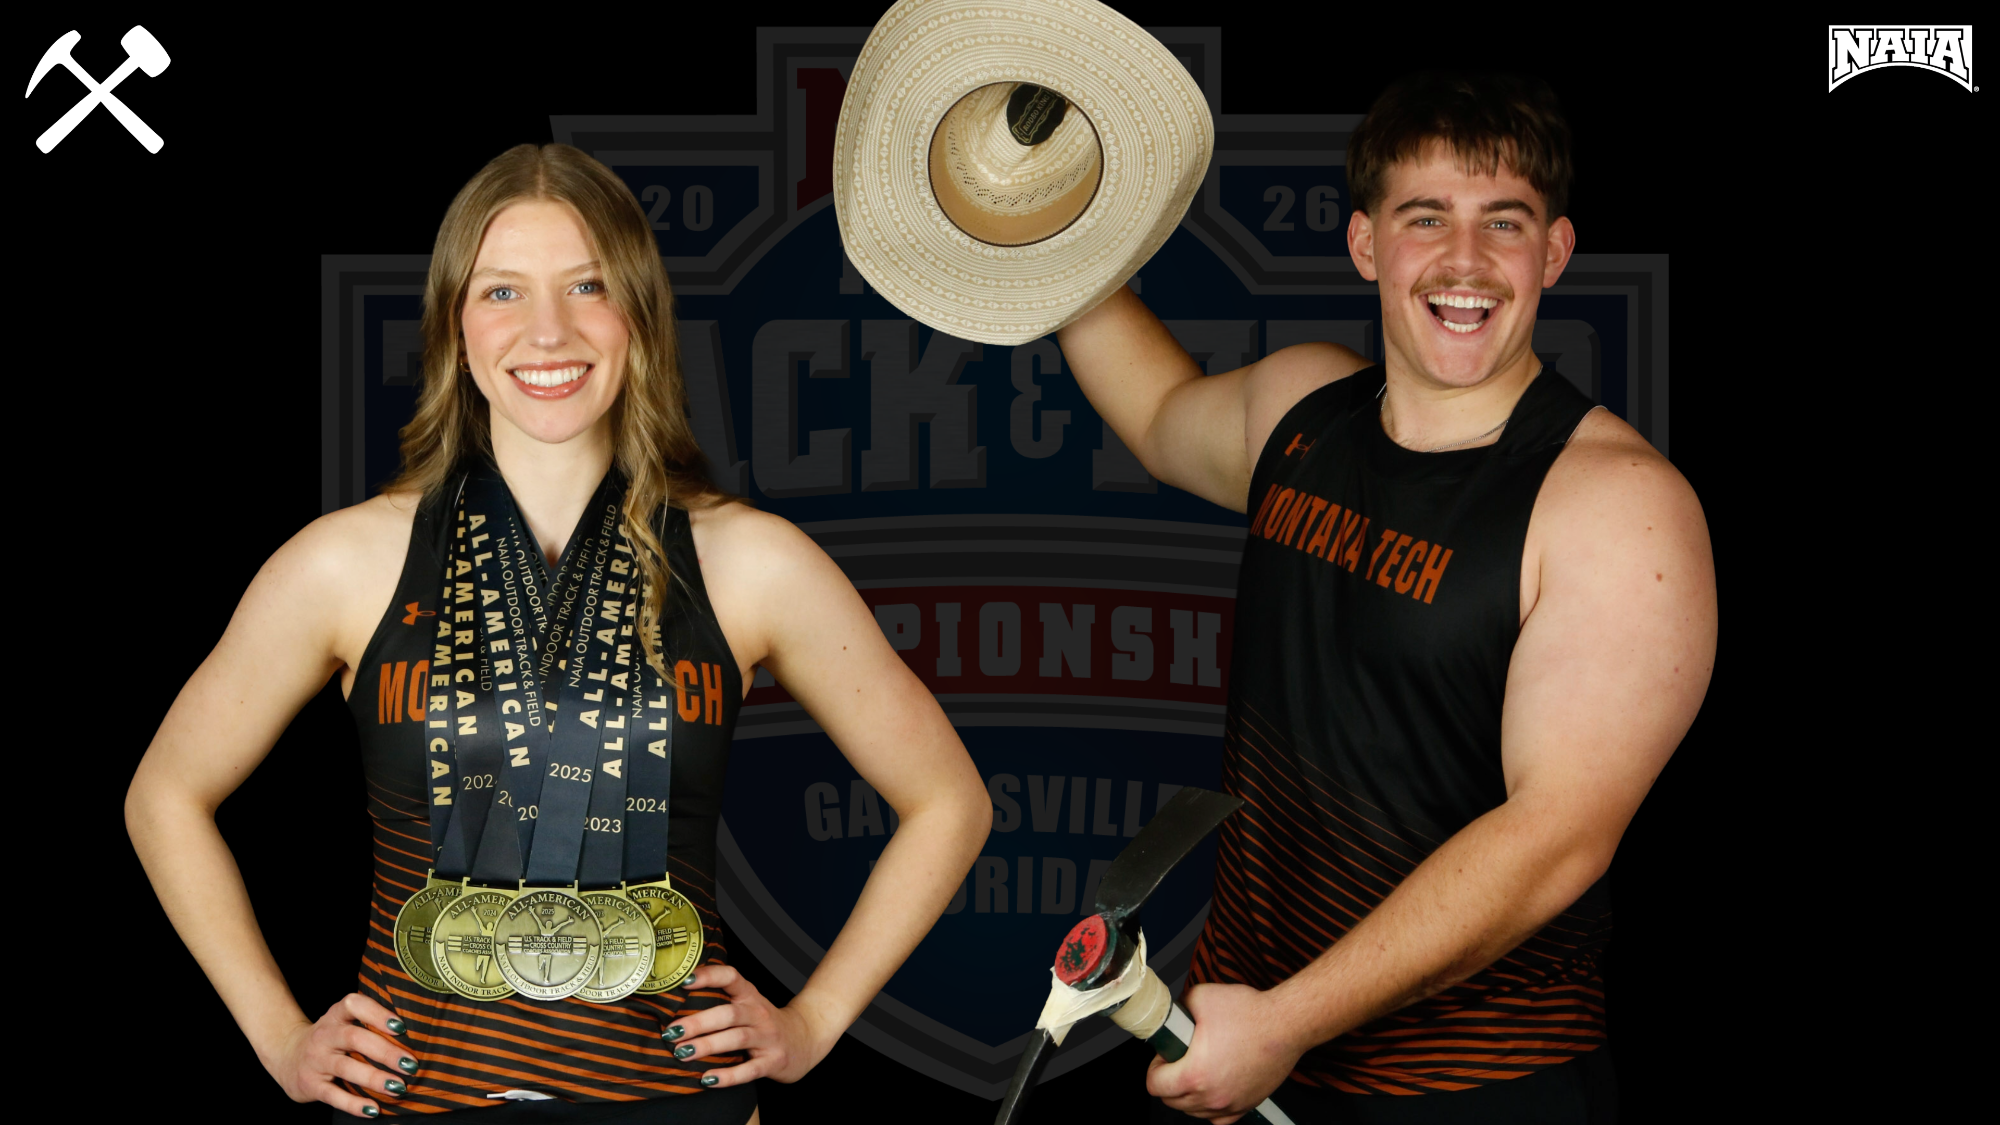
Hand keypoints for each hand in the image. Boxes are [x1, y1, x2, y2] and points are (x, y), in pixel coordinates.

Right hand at [265, 993, 417, 1118]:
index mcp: (335, 1016)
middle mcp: (324, 1035)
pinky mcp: (310, 1085)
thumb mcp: (342, 1023)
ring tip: (398, 1087)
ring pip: (346, 1068)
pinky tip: (374, 1109)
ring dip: (374, 1078)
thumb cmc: (330, 1039)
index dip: (377, 1013)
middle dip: (385, 1051)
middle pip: (355, 1038)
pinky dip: (354, 1104)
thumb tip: (416, 1036)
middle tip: (410, 1064)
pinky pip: (333, 1095)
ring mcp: (315, 1060)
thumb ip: (369, 1025)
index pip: (353, 1004)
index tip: (401, 1027)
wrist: (286, 1055)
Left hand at [663, 964, 837, 1087]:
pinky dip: (727, 1075)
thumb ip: (722, 1002)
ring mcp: (768, 1038)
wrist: (806, 1038)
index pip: (731, 977)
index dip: (709, 976)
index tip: (685, 981)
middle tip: (672, 1031)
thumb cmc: (765, 1023)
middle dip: (699, 1022)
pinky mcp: (773, 1061)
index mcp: (750, 996)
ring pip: (737, 1039)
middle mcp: (759, 1013)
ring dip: (708, 1045)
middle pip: (728, 1013)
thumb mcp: (749, 1005)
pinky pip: (749, 1070)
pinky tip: (708, 1078)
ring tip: (682, 1053)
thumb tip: (675, 1007)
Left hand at [1146, 983, 1302, 1122]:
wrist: (1287, 1024)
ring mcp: (1230, 1104)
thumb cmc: (1252, 1013)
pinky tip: (1213, 1088)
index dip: (1154, 1066)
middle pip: (1171, 1101)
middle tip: (1178, 1059)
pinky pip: (1218, 1119)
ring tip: (1196, 1069)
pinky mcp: (1247, 1104)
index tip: (1164, 1055)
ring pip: (1193, 1112)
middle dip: (1168, 1079)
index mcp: (1195, 1074)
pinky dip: (1210, 1107)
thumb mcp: (1201, 997)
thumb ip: (1177, 1007)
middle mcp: (1212, 1096)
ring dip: (1187, 1094)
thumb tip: (1170, 1013)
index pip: (1155, 1085)